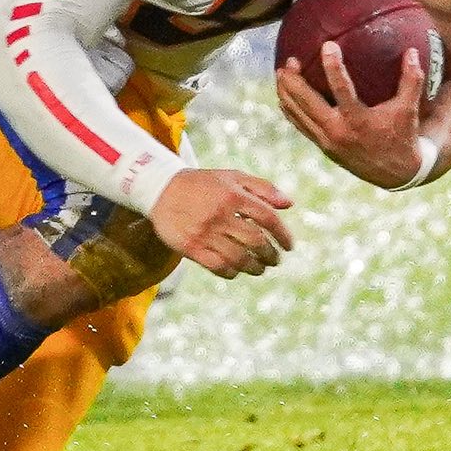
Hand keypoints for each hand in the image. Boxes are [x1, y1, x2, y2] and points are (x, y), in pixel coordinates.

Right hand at [145, 167, 293, 278]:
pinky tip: (237, 270)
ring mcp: (204, 232)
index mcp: (233, 195)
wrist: (161, 189)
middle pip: (256, 241)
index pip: (268, 218)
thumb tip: (290, 204)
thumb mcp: (232, 177)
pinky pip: (218, 267)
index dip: (283, 235)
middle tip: (274, 260)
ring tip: (260, 268)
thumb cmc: (203, 184)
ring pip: (239, 258)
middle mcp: (219, 214)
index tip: (289, 246)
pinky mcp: (190, 247)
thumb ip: (263, 188)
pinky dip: (232, 272)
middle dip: (271, 255)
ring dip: (255, 267)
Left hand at [276, 42, 428, 187]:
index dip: (333, 67)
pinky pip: (300, 126)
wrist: (396, 173)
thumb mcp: (409, 109)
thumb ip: (412, 80)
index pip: (341, 90)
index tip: (327, 45)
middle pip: (307, 103)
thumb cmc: (403, 135)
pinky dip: (290, 111)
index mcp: (359, 121)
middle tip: (288, 60)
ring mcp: (327, 141)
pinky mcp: (323, 146)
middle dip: (294, 82)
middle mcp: (338, 132)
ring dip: (286, 94)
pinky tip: (284, 96)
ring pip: (298, 115)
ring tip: (281, 73)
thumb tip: (413, 50)